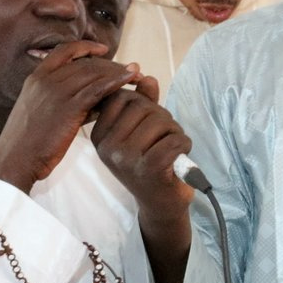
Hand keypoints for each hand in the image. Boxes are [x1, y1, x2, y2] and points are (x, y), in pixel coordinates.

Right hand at [0, 43, 134, 191]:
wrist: (17, 159)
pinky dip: (116, 82)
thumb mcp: (44, 112)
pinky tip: (130, 81)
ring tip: (138, 76)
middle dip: (111, 65)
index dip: (85, 47)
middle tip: (132, 70)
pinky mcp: (68, 106)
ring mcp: (56, 91)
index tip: (104, 50)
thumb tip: (97, 100)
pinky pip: (97, 89)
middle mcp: (45, 79)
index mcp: (36, 77)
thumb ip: (67, 101)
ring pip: (93, 73)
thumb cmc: (32, 142)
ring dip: (118, 73)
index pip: (64, 51)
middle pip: (85, 63)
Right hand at [91, 80, 194, 225]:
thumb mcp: (142, 132)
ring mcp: (126, 158)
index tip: (149, 123)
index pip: (121, 97)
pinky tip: (180, 155)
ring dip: (174, 130)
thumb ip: (144, 103)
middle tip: (166, 136)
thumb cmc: (151, 165)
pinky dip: (184, 143)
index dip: (144, 103)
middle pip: (142, 106)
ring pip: (159, 120)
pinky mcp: (149, 168)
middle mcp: (108, 147)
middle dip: (161, 116)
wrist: (161, 204)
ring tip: (172, 147)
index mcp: (99, 135)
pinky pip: (174, 140)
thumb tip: (147, 77)